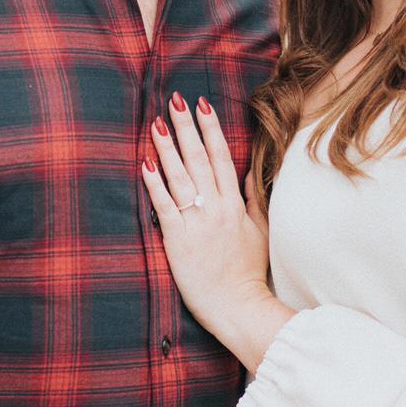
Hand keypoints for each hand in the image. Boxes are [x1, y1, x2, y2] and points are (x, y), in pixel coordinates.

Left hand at [144, 93, 292, 370]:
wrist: (238, 306)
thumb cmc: (249, 272)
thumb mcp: (260, 231)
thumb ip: (254, 199)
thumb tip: (252, 172)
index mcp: (235, 204)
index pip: (221, 158)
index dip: (210, 129)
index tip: (202, 105)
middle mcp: (216, 207)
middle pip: (198, 159)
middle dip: (186, 127)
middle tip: (174, 101)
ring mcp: (197, 222)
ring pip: (180, 177)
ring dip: (167, 148)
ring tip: (156, 123)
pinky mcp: (178, 239)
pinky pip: (165, 206)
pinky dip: (154, 184)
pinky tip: (145, 163)